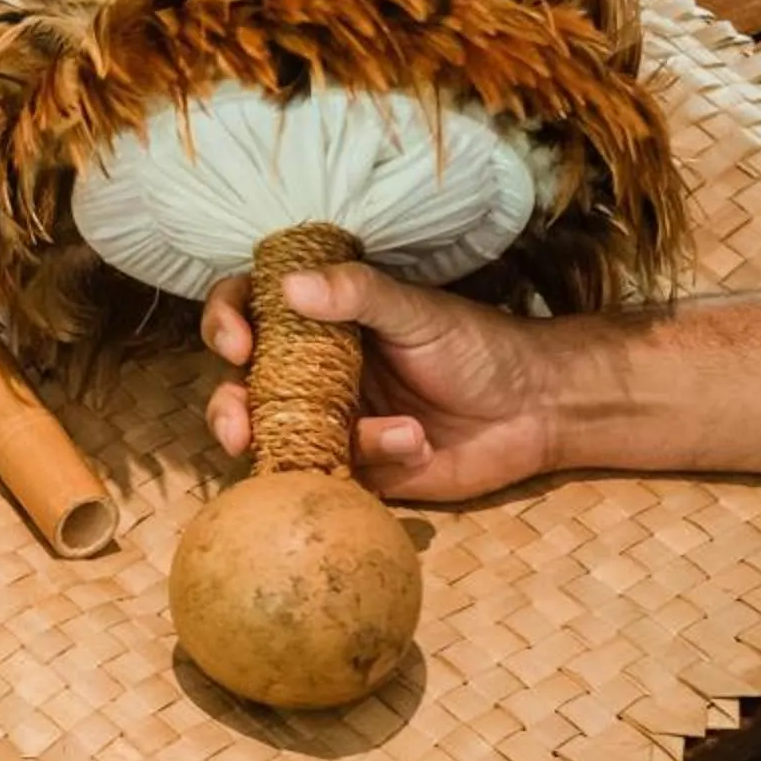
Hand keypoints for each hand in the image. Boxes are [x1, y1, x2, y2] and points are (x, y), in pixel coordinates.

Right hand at [202, 263, 564, 500]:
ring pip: (274, 442)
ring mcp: (331, 425)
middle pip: (241, 390)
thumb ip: (358, 295)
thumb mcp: (418, 311)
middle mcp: (314, 375)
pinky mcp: (357, 470)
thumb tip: (291, 286)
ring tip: (357, 438)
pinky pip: (331, 474)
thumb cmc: (479, 347)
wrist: (535, 408)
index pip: (250, 315)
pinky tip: (413, 442)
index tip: (236, 344)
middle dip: (228, 410)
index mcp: (321, 326)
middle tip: (238, 425)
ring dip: (295, 446)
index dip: (225, 325)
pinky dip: (369, 457)